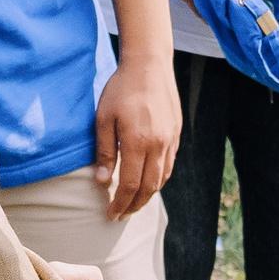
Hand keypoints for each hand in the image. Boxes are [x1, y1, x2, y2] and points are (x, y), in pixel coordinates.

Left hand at [94, 53, 180, 217]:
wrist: (149, 65)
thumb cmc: (121, 89)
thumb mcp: (103, 118)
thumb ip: (104, 151)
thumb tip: (102, 182)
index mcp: (138, 143)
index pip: (130, 185)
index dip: (120, 203)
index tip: (110, 214)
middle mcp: (158, 145)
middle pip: (148, 187)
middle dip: (134, 205)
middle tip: (121, 214)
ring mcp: (170, 139)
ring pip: (162, 178)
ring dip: (148, 195)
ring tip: (133, 202)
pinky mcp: (175, 133)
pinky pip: (169, 164)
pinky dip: (158, 178)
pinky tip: (148, 180)